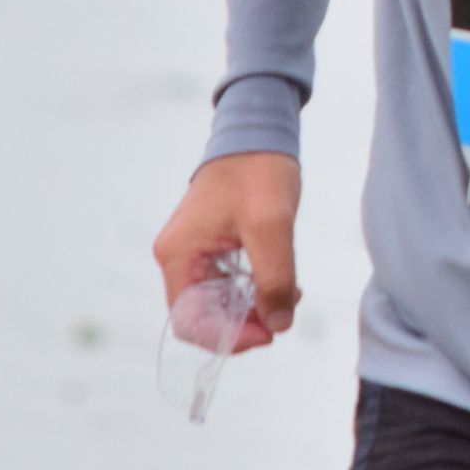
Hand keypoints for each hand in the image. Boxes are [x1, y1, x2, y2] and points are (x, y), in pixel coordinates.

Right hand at [150, 151, 301, 351]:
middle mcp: (178, 258)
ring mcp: (193, 254)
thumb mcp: (272, 227)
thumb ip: (275, 279)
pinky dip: (256, 291)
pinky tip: (284, 283)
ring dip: (255, 309)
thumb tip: (279, 324)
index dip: (228, 337)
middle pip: (205, 318)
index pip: (191, 322)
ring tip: (291, 296)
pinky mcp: (211, 249)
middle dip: (246, 324)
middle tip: (285, 314)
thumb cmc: (258, 172)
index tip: (269, 333)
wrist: (258, 132)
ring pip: (220, 305)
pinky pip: (229, 286)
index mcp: (178, 255)